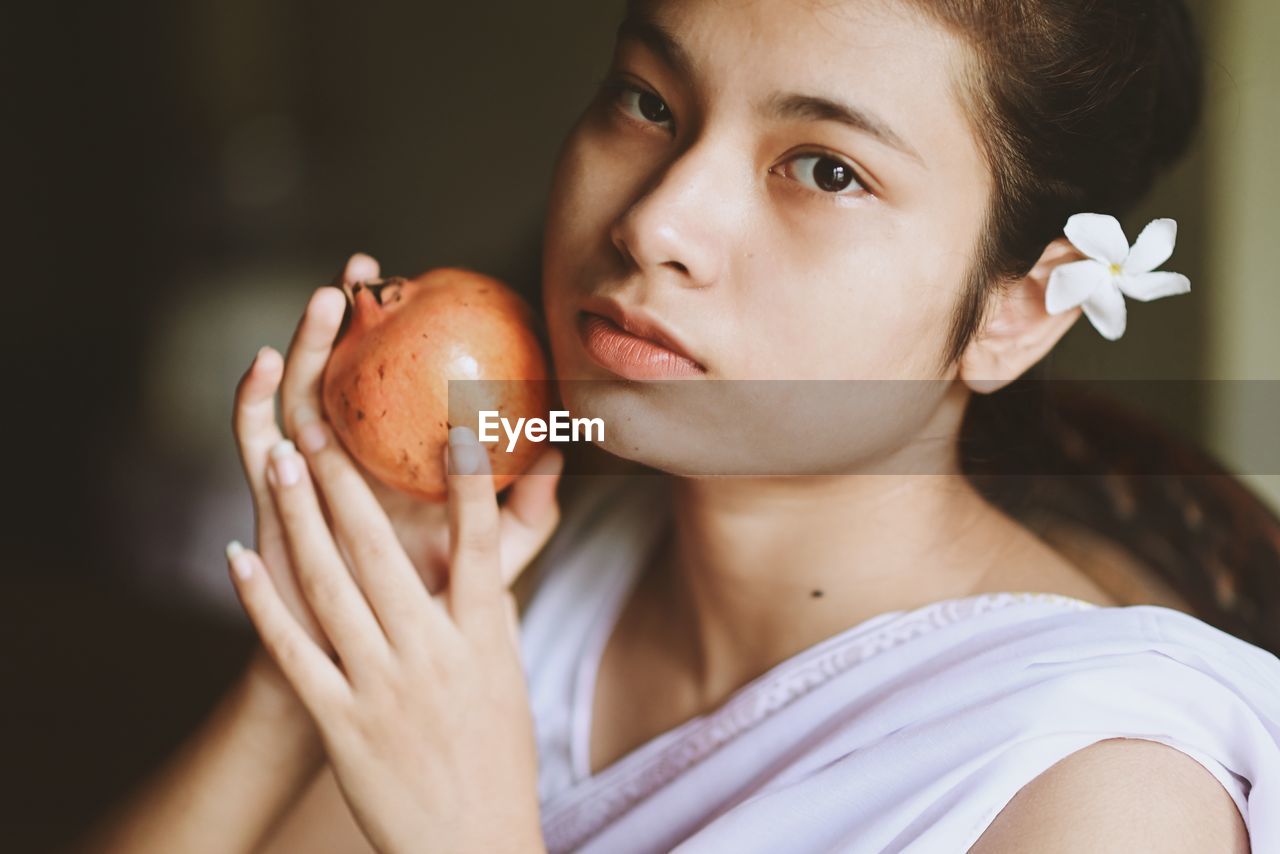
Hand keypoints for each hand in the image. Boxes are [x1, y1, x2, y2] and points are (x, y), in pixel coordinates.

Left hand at [225, 417, 557, 851]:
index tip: (455, 425)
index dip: (469, 485)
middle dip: (345, 479)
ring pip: (330, 585)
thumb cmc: (495, 753)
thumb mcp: (507, 670)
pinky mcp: (339, 720)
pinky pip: (293, 649)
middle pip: (381, 550)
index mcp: (483, 639)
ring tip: (278, 460)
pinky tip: (238, 557)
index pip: (480, 547)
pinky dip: (262, 601)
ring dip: (298, 517)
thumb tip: (498, 544)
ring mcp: (380, 687)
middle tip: (318, 421)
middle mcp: (431, 655)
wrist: (469, 842)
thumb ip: (496, 600)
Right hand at [232, 252, 561, 659]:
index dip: (407, 335)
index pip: (396, 383)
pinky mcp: (268, 499)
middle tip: (363, 270)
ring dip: (305, 343)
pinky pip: (253, 442)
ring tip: (323, 303)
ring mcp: (305, 471)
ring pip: (299, 393)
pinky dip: (252, 399)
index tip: (430, 281)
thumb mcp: (483, 560)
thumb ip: (521, 516)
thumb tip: (559, 457)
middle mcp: (349, 455)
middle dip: (347, 316)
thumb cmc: (427, 608)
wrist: (369, 666)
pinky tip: (264, 365)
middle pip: (345, 372)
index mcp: (394, 459)